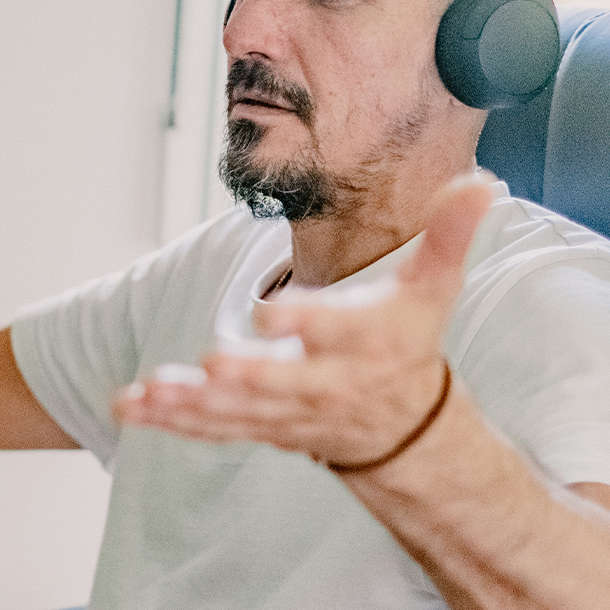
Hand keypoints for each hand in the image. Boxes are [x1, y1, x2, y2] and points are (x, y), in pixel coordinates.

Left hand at [113, 174, 496, 466]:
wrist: (405, 426)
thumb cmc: (409, 341)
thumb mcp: (434, 288)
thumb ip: (449, 236)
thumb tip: (480, 180)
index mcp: (368, 344)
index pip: (338, 331)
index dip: (307, 321)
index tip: (268, 311)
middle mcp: (326, 385)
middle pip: (284, 384)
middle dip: (249, 377)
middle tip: (211, 364)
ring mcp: (288, 412)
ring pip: (238, 413)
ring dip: (191, 405)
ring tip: (148, 392)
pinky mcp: (258, 426)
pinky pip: (213, 428)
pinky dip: (172, 422)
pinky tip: (129, 406)